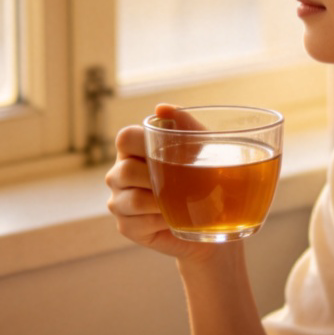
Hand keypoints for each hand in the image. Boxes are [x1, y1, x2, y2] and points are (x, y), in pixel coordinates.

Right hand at [105, 104, 220, 262]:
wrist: (214, 221)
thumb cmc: (205, 177)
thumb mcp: (202, 147)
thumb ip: (185, 124)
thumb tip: (161, 107)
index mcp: (134, 149)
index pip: (125, 138)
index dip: (143, 144)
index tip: (170, 153)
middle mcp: (120, 173)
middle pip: (125, 171)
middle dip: (158, 179)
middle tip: (185, 183)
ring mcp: (119, 201)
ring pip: (131, 200)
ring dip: (161, 202)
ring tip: (182, 202)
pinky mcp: (126, 226)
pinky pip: (137, 223)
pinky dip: (161, 221)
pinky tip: (174, 219)